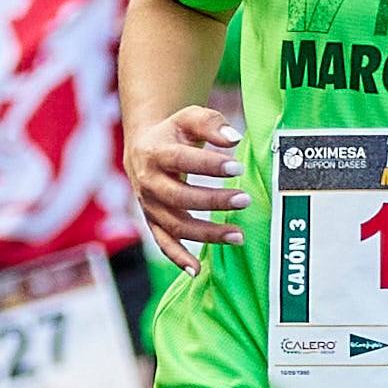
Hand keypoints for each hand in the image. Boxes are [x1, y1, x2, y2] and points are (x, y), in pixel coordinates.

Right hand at [129, 104, 246, 268]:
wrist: (143, 148)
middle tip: (245, 200)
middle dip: (213, 201)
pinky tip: (197, 270)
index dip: (209, 165)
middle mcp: (148, 182)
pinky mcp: (153, 221)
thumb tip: (233, 139)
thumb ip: (210, 124)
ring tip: (239, 235)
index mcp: (155, 153)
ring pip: (176, 225)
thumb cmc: (173, 133)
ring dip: (206, 233)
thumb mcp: (188, 118)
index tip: (237, 167)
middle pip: (180, 197)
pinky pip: (163, 243)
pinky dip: (178, 258)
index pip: (182, 160)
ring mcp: (149, 205)